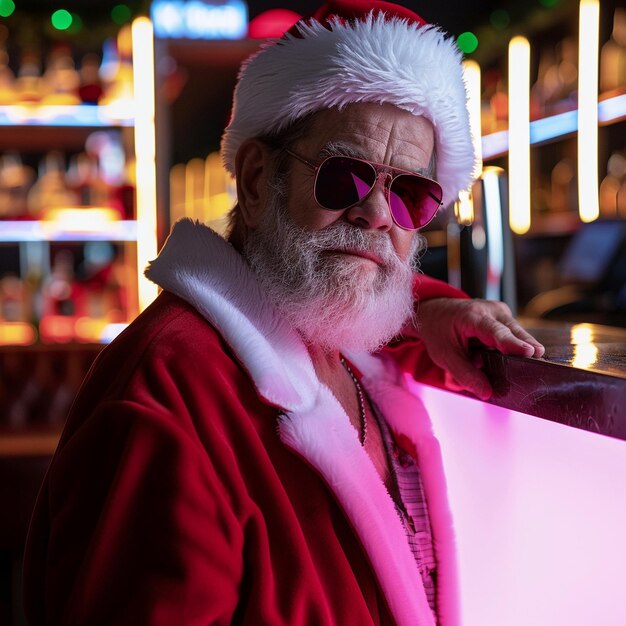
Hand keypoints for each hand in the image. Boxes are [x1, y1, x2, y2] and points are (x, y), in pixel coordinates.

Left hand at [411, 298, 544, 399]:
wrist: (434, 312)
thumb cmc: (438, 331)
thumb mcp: (444, 356)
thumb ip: (465, 375)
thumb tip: (486, 393)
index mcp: (473, 316)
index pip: (496, 332)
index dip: (513, 343)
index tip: (531, 353)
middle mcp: (491, 310)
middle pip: (514, 333)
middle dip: (521, 351)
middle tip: (533, 366)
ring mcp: (500, 312)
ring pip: (515, 336)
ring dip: (507, 352)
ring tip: (481, 357)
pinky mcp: (504, 318)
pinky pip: (511, 336)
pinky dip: (504, 348)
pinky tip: (485, 352)